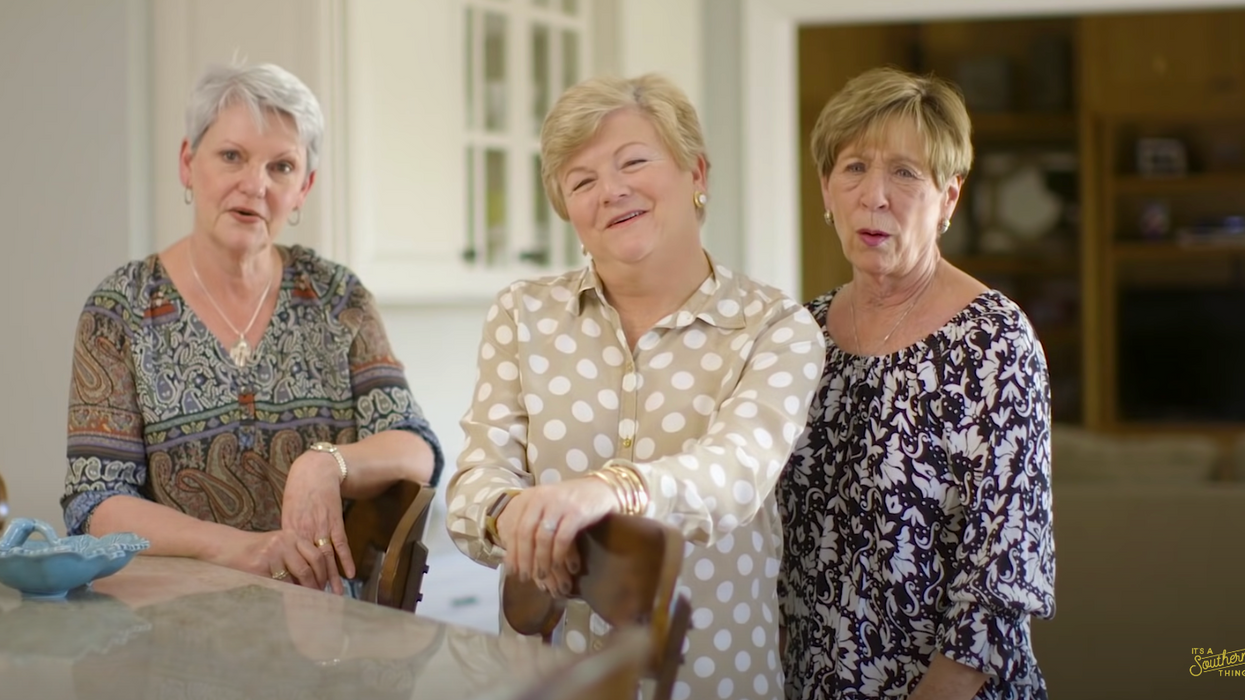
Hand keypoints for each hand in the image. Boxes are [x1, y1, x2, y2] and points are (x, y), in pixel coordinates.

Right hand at [214, 528, 328, 590]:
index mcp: (292, 536)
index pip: (316, 556)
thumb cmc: (256, 550)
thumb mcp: (279, 546)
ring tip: (304, 602)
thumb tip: (316, 580)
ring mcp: (271, 554)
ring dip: (301, 593)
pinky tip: (286, 600)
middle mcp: (284, 543)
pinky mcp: (259, 566)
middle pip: (307, 569)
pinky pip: (276, 585)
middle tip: (318, 599)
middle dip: (314, 586)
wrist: (226, 546)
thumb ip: (296, 556)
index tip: (326, 587)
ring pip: (293, 579)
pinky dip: (284, 594)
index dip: (323, 574)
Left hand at [282, 449, 354, 593]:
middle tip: (317, 603)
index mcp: (288, 531)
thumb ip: (289, 533)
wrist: (315, 470)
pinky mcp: (334, 521)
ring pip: (325, 557)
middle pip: (308, 564)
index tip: (298, 596)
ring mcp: (319, 527)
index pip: (291, 562)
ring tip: (335, 595)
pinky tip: (349, 574)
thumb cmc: (299, 491)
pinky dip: (345, 559)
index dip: (295, 580)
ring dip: (331, 577)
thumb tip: (289, 552)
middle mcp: (303, 532)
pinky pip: (340, 544)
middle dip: (313, 584)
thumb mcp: (288, 512)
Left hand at [495, 477, 616, 595]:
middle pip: (524, 533)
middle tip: (524, 577)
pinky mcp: (576, 512)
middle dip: (523, 558)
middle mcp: (540, 497)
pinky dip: (558, 555)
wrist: (600, 489)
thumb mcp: (543, 507)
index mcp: (528, 496)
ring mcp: (558, 504)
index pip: (512, 527)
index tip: (512, 571)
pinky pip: (562, 538)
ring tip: (541, 575)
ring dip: (541, 560)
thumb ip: (528, 524)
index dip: (511, 551)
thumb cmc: (568, 503)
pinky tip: (559, 566)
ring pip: (543, 537)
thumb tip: (514, 556)